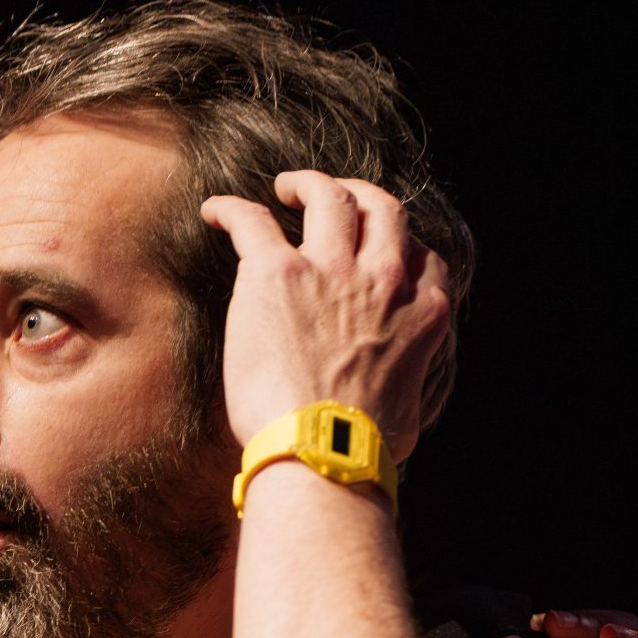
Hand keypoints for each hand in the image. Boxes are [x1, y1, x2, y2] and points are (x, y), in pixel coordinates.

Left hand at [199, 173, 451, 464]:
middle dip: (360, 196)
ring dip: (309, 185)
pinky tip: (214, 211)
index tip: (382, 254)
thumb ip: (407, 379)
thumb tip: (395, 397)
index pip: (424, 259)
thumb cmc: (362, 451)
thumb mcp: (412, 408)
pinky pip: (252, 221)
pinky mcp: (278, 274)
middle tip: (334, 197)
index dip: (402, 250)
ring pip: (329, 197)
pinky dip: (231, 210)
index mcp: (422, 313)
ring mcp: (331, 271)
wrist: (323, 453)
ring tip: (286, 188)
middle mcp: (384, 280)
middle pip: (382, 210)